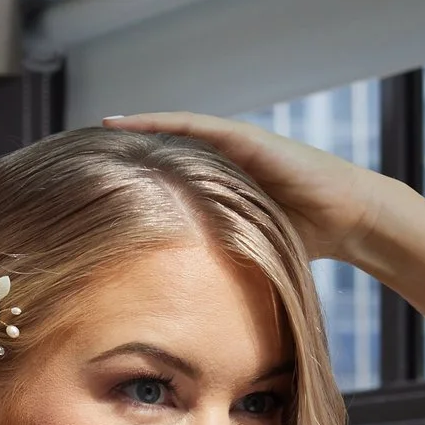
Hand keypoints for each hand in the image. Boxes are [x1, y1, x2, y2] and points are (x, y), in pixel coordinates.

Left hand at [102, 111, 389, 264]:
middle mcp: (221, 162)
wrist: (348, 219)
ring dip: (132, 131)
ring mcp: (232, 146)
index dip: (131, 181)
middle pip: (162, 152)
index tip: (92, 188)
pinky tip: (126, 121)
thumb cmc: (303, 241)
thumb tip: (179, 302)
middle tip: (76, 157)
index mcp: (218, 187)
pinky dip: (160, 121)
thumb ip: (215, 263)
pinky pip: (195, 126)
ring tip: (92, 131)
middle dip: (123, 152)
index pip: (165, 179)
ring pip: (172, 133)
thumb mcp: (245, 251)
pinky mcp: (245, 138)